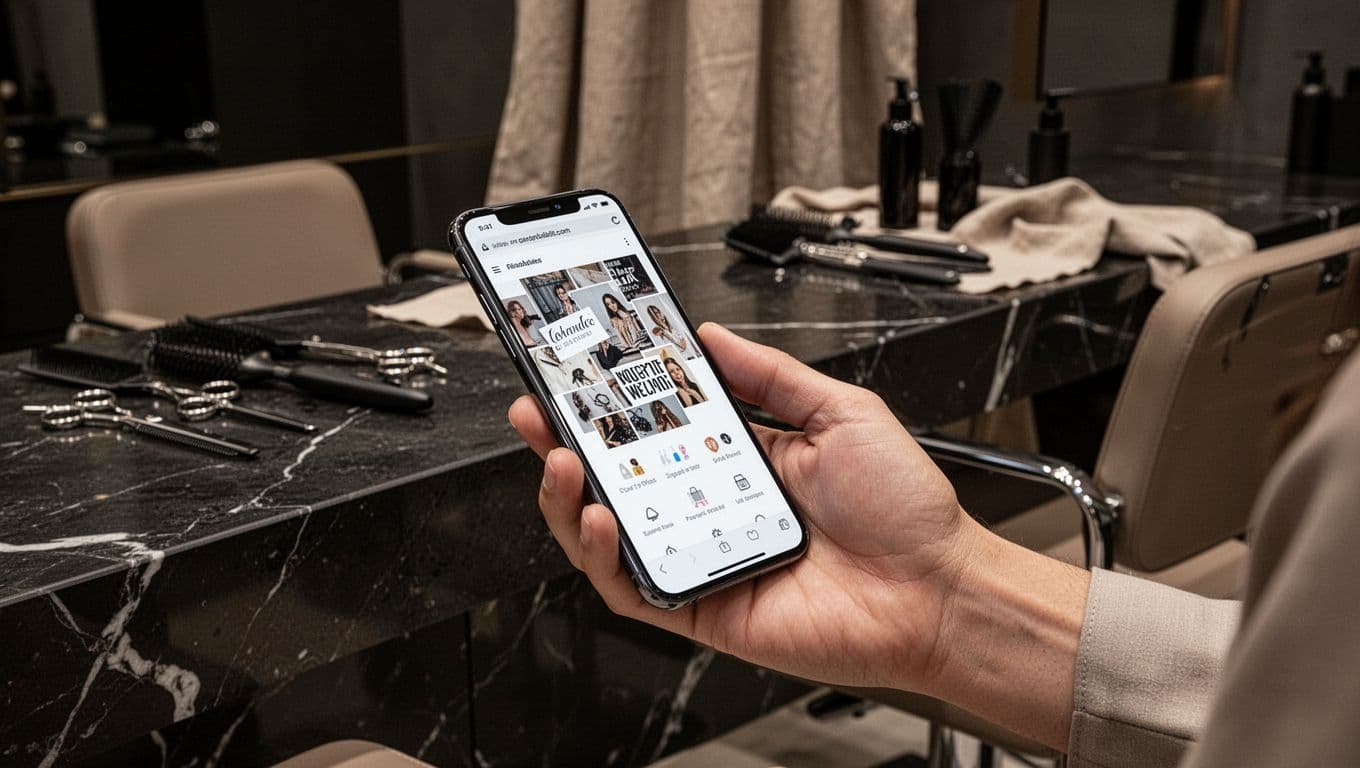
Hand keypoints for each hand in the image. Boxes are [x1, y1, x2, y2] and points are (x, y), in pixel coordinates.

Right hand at [508, 322, 985, 694]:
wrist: (938, 588)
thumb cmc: (903, 509)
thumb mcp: (839, 412)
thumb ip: (770, 374)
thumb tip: (711, 337)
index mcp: (739, 459)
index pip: (656, 425)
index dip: (610, 399)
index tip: (576, 366)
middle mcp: (711, 507)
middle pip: (617, 477)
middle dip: (566, 443)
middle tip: (538, 408)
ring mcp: (701, 558)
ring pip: (609, 535)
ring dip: (572, 499)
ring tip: (562, 460)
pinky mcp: (701, 607)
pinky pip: (633, 587)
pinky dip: (606, 557)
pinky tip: (604, 518)